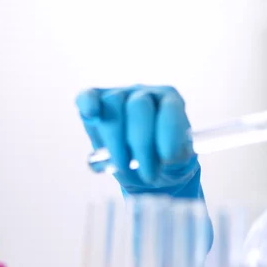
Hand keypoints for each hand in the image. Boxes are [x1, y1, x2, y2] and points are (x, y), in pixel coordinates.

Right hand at [75, 85, 201, 197]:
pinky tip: (92, 115)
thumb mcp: (179, 163)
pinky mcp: (96, 104)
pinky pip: (88, 96)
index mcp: (171, 101)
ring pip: (113, 103)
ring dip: (116, 139)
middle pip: (139, 106)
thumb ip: (177, 156)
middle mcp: (146, 93)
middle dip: (142, 144)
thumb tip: (166, 155)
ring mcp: (120, 95)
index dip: (168, 132)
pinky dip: (88, 104)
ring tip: (124, 165)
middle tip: (147, 173)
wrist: (147, 171)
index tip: (167, 158)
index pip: (170, 107)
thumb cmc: (165, 163)